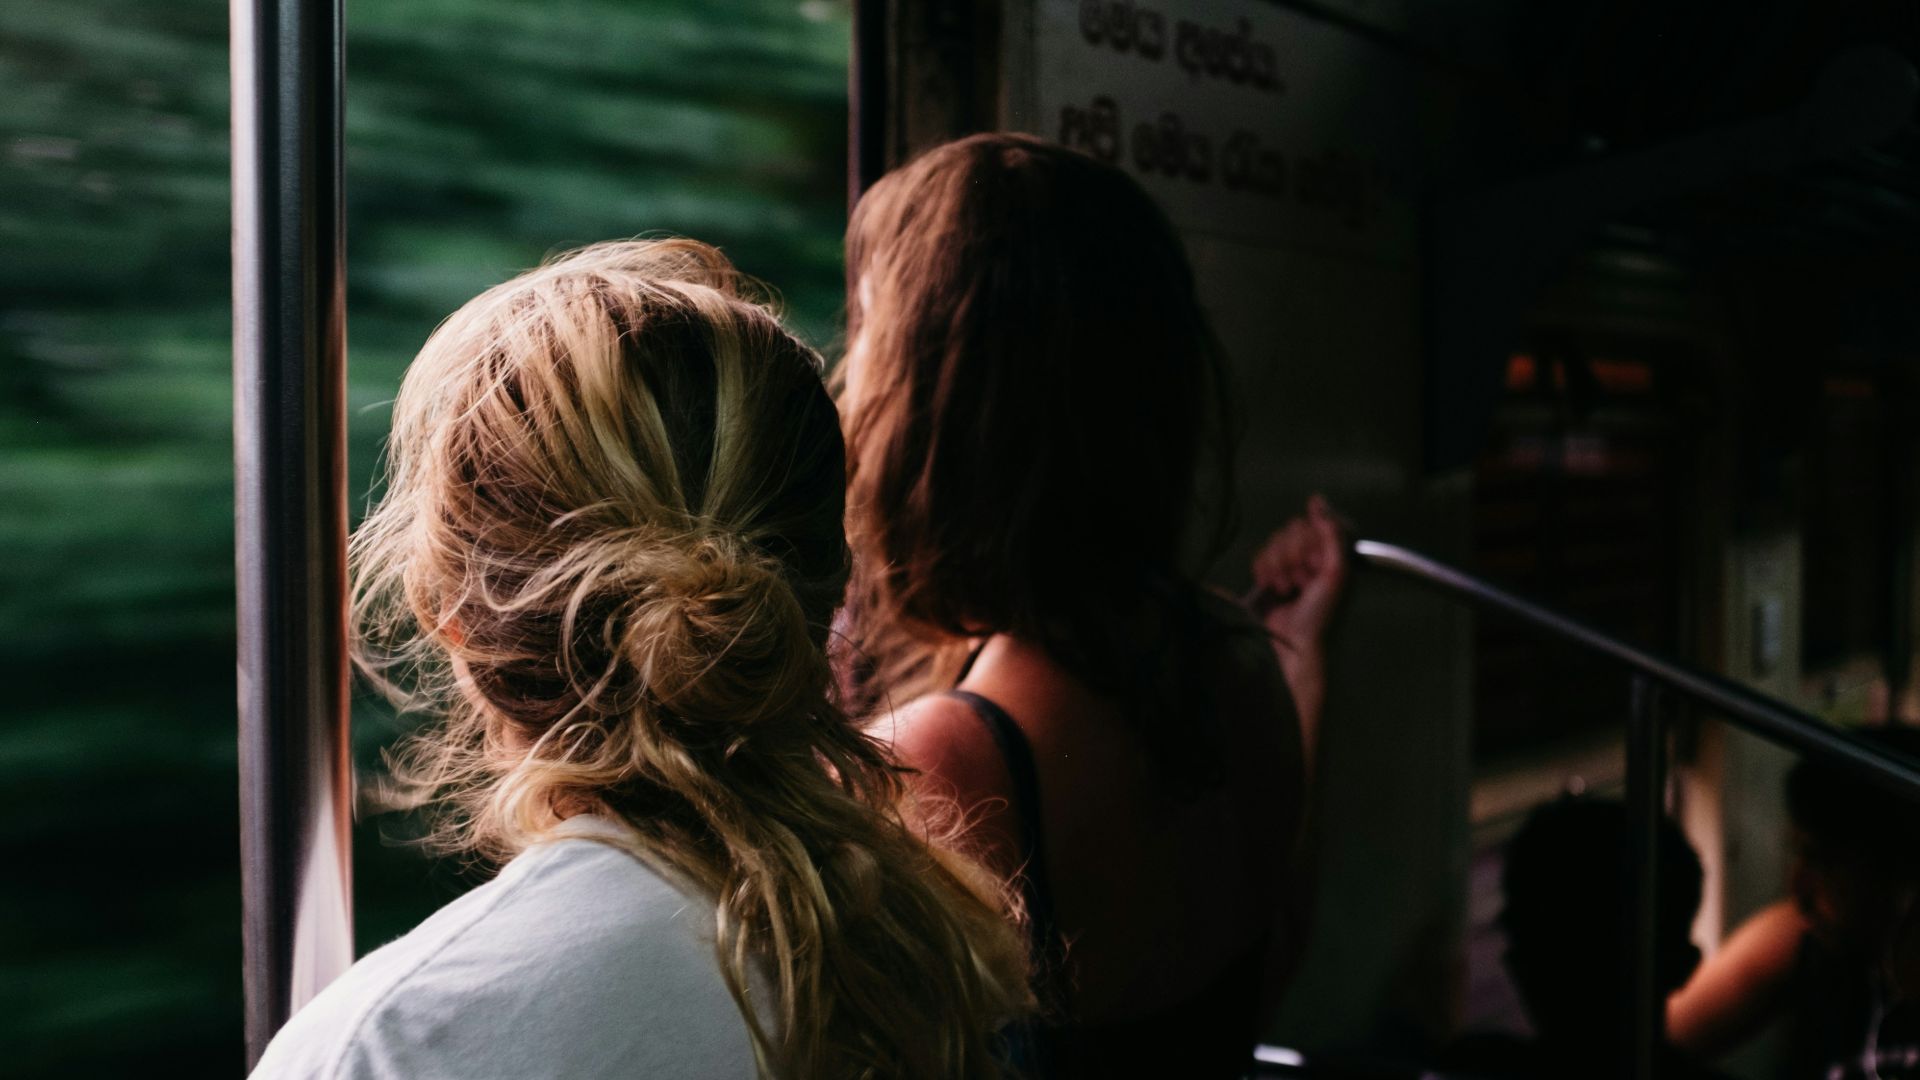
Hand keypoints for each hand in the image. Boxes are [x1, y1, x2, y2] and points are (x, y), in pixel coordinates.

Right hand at [1249, 494, 1350, 661]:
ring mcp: (1290, 563)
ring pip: (1275, 540)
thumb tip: (1318, 502)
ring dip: (1279, 566)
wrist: (1294, 644)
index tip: (1315, 562)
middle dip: (1294, 556)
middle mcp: (1313, 554)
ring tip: (1287, 589)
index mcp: (1334, 551)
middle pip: (1293, 528)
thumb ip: (1332, 534)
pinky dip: (1264, 570)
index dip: (1312, 540)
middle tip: (1302, 581)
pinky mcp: (1269, 573)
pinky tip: (1272, 587)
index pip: (1317, 520)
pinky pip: (1260, 554)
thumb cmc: (1322, 615)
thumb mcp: (1336, 572)